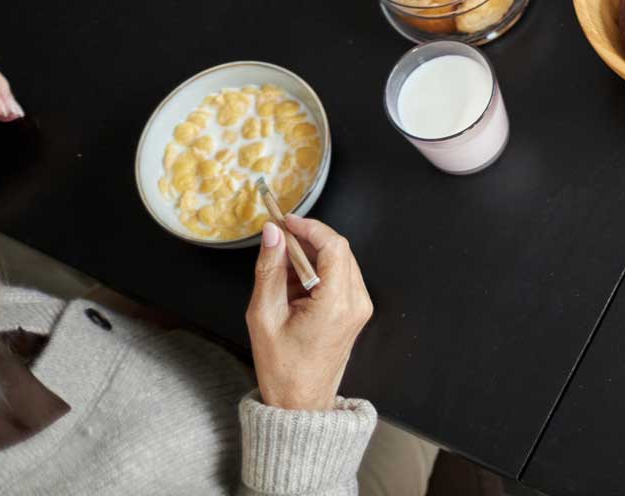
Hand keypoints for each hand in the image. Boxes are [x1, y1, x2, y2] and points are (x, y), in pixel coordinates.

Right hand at [246, 215, 373, 411]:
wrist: (300, 403)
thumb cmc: (281, 368)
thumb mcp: (264, 316)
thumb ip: (269, 270)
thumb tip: (272, 234)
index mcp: (337, 303)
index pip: (334, 246)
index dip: (310, 228)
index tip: (286, 222)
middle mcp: (356, 302)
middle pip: (339, 250)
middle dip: (307, 241)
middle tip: (277, 242)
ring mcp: (360, 307)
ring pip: (340, 261)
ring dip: (311, 257)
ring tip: (280, 270)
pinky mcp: (356, 310)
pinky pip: (340, 277)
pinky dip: (317, 272)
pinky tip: (293, 285)